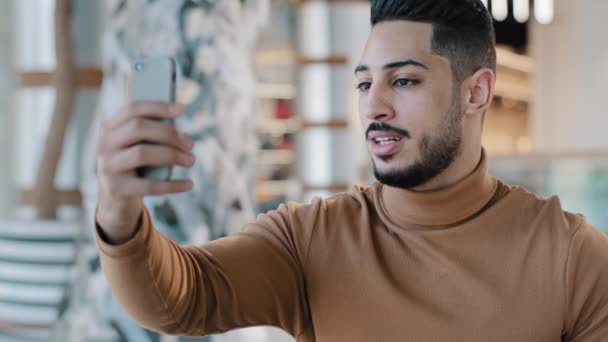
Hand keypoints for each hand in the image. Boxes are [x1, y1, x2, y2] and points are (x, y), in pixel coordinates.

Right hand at [95, 101, 194, 243]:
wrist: (116, 201)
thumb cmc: (134, 167)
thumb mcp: (136, 146)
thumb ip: (151, 133)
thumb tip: (181, 124)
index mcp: (110, 128)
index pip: (132, 109)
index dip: (158, 107)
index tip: (183, 109)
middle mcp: (105, 144)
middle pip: (138, 128)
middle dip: (169, 134)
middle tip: (191, 144)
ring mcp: (107, 166)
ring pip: (142, 153)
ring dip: (172, 155)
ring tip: (191, 160)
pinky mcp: (115, 188)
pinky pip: (148, 185)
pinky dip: (172, 185)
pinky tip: (189, 184)